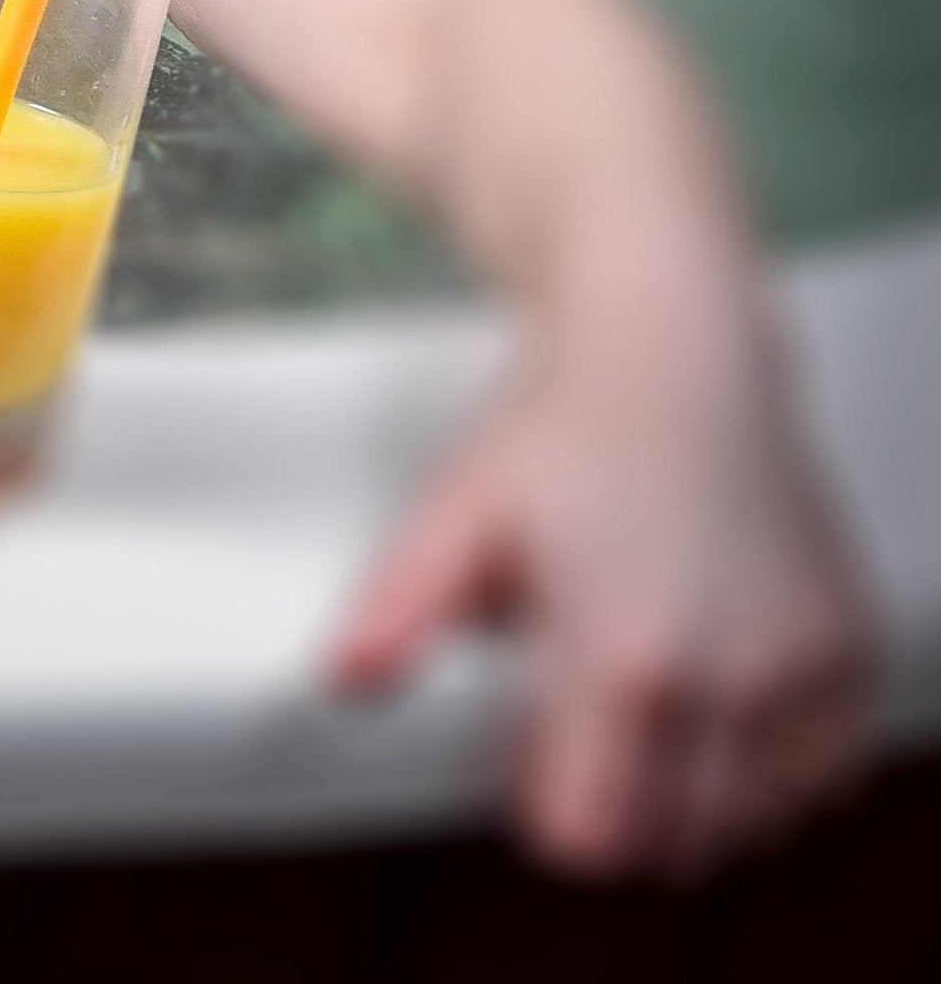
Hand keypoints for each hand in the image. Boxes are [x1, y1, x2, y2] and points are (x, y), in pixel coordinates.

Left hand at [328, 332, 871, 877]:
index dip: (550, 818)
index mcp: (625, 657)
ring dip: (692, 804)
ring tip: (638, 716)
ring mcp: (800, 668)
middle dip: (614, 814)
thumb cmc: (568, 428)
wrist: (675, 352)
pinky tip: (716, 715)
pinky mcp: (847, 653)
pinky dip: (772, 775)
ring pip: (749, 822)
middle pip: (669, 841)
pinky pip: (822, 775)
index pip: (595, 834)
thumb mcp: (453, 515)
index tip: (524, 772)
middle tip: (572, 734)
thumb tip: (345, 682)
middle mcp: (729, 674)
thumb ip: (395, 610)